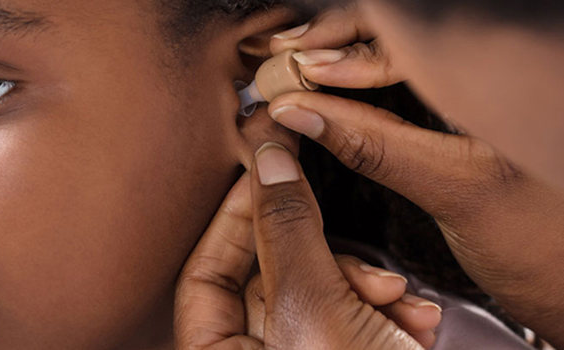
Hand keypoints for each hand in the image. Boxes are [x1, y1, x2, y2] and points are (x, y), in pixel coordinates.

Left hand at [175, 172, 439, 348]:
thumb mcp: (313, 309)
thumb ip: (286, 232)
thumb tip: (269, 162)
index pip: (204, 272)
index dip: (234, 217)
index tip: (267, 172)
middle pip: (269, 277)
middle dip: (320, 255)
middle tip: (344, 236)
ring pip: (321, 294)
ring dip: (365, 285)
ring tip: (395, 298)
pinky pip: (356, 320)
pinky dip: (387, 314)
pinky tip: (413, 323)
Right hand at [268, 4, 563, 346]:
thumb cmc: (546, 243)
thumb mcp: (454, 188)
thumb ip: (377, 144)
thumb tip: (304, 111)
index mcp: (494, 76)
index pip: (400, 31)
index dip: (338, 43)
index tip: (292, 70)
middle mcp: (486, 72)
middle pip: (389, 32)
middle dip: (328, 42)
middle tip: (277, 60)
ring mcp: (474, 93)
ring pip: (391, 52)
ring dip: (336, 59)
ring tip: (292, 69)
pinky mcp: (462, 116)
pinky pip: (400, 82)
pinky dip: (356, 85)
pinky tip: (327, 92)